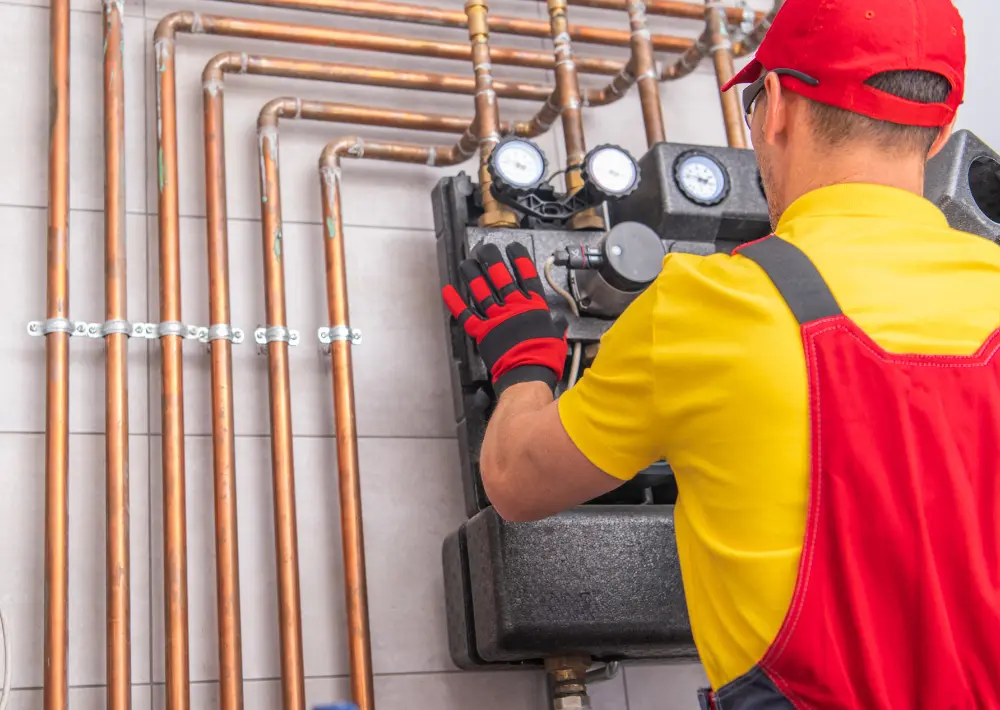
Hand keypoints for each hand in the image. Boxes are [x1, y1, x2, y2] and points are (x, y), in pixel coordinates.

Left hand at [442, 242, 567, 395]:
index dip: (519, 259)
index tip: (513, 248)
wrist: (528, 374)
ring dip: (473, 275)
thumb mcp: (558, 336)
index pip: (526, 275)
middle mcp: (513, 307)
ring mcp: (496, 318)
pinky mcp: (483, 332)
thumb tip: (559, 322)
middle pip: (500, 277)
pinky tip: (448, 291)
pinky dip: (456, 303)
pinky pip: (466, 315)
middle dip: (492, 260)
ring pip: (481, 291)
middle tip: (485, 248)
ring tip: (467, 262)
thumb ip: (556, 325)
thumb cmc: (545, 357)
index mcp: (533, 306)